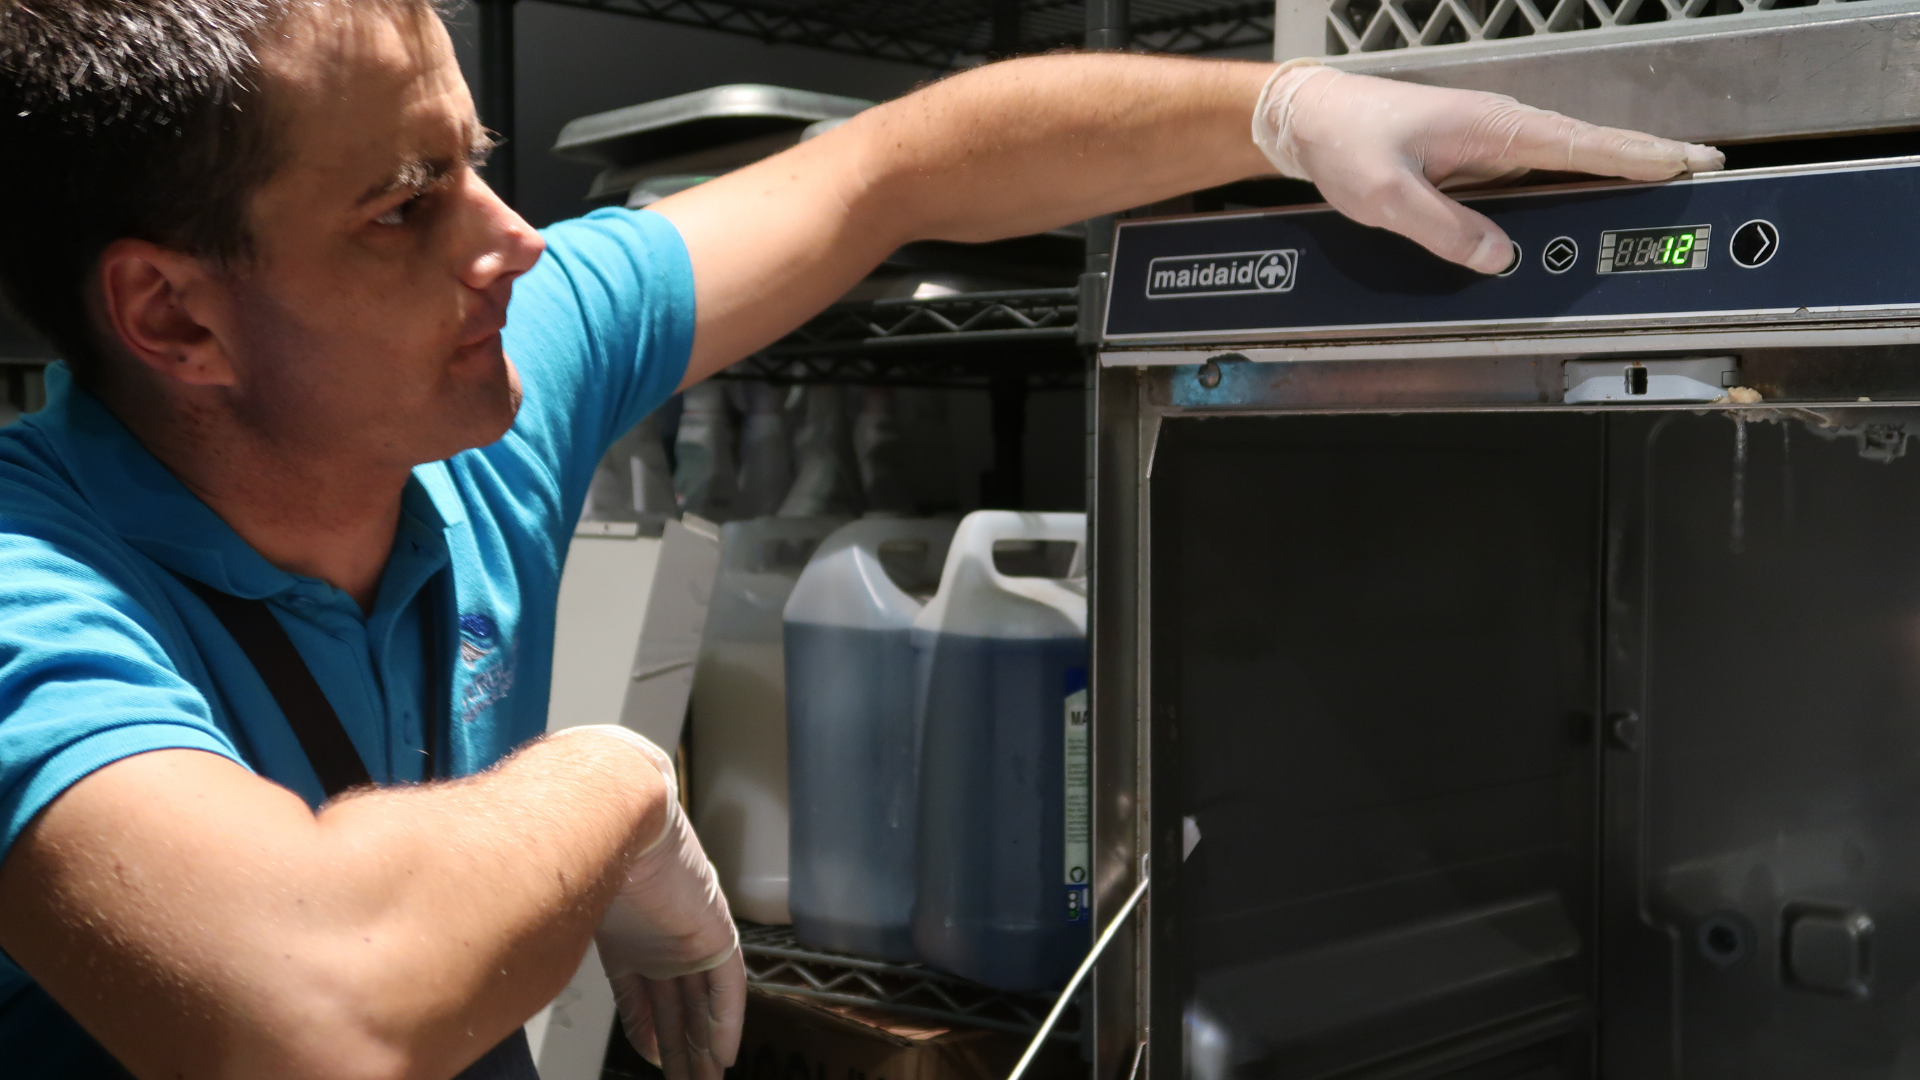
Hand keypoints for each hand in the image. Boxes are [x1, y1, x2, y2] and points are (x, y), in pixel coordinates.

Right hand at [569, 726, 744, 1079]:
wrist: (610, 812)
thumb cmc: (571, 847)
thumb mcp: (551, 911)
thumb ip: (535, 941)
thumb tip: (485, 966)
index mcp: (627, 933)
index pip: (642, 992)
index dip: (646, 1026)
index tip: (650, 1057)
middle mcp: (659, 935)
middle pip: (674, 1003)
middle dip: (679, 1045)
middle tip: (687, 1079)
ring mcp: (687, 933)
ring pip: (701, 1001)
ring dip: (702, 1043)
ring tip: (704, 1078)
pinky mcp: (711, 930)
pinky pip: (726, 986)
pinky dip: (725, 1021)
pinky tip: (723, 1052)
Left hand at [1253, 62, 1724, 273]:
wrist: (1312, 120)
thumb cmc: (1347, 142)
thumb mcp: (1387, 197)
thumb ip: (1445, 228)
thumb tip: (1498, 257)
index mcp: (1492, 127)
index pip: (1582, 143)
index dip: (1639, 155)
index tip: (1689, 162)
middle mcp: (1503, 131)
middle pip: (1591, 150)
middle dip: (1650, 161)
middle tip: (1706, 173)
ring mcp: (1495, 146)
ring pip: (1570, 164)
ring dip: (1617, 174)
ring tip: (1669, 189)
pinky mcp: (1481, 163)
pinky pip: (1538, 178)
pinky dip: (1575, 185)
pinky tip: (1593, 204)